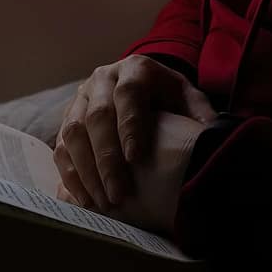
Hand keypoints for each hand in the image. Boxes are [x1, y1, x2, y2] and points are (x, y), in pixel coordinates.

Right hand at [53, 55, 215, 212]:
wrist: (146, 90)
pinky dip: (71, 174)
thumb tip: (210, 139)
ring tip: (103, 202)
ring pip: (73, 132)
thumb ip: (200, 117)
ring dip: (86, 171)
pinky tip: (85, 199)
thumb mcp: (190, 101)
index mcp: (136, 69)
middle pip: (97, 116)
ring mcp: (81, 97)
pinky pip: (61, 146)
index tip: (136, 159)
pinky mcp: (67, 118)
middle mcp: (103, 78)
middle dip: (107, 158)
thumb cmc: (172, 101)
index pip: (129, 93)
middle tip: (118, 193)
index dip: (130, 125)